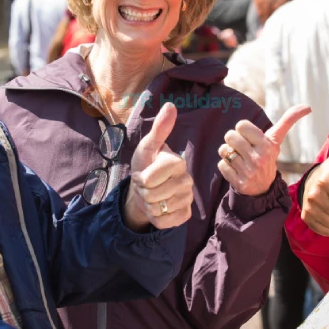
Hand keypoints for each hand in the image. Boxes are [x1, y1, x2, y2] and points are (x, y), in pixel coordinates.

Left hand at [126, 103, 193, 231]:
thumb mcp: (147, 146)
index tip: (141, 173)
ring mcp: (188, 199)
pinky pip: (164, 222)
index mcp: (178, 162)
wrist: (145, 189)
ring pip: (157, 210)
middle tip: (146, 186)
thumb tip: (170, 105)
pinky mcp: (185, 215)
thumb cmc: (145, 164)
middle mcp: (187, 180)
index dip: (140, 179)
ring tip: (152, 196)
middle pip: (152, 195)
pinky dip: (155, 218)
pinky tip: (159, 208)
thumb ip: (159, 128)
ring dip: (148, 205)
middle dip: (142, 192)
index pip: (149, 179)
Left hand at [217, 105, 311, 195]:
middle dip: (233, 140)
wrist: (263, 187)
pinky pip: (221, 164)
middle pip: (230, 135)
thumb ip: (288, 120)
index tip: (249, 137)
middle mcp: (259, 159)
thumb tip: (308, 107)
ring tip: (239, 158)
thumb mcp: (276, 139)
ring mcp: (248, 172)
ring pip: (224, 150)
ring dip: (228, 153)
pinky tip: (236, 169)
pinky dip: (225, 166)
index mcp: (267, 145)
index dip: (242, 129)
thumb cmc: (266, 155)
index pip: (241, 125)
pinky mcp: (238, 183)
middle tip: (242, 148)